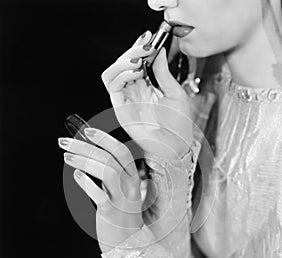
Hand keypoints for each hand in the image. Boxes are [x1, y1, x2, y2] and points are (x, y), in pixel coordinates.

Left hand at [58, 128, 143, 252]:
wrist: (131, 244)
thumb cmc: (122, 214)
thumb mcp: (122, 191)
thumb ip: (110, 174)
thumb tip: (88, 155)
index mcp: (133, 177)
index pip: (121, 151)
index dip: (104, 139)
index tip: (86, 132)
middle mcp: (131, 186)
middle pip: (109, 158)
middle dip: (85, 146)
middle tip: (64, 142)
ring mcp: (122, 199)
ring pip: (107, 171)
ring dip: (85, 160)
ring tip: (66, 157)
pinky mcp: (112, 214)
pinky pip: (100, 196)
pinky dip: (86, 183)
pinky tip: (76, 176)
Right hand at [101, 31, 192, 158]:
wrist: (177, 146)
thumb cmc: (178, 125)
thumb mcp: (174, 91)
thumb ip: (163, 72)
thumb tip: (158, 50)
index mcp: (146, 87)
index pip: (135, 63)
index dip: (139, 48)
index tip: (149, 37)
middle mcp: (134, 93)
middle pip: (121, 65)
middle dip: (131, 51)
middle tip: (145, 46)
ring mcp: (126, 101)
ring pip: (111, 74)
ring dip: (122, 62)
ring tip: (138, 58)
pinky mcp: (122, 110)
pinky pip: (113, 88)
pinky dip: (120, 75)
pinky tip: (134, 70)